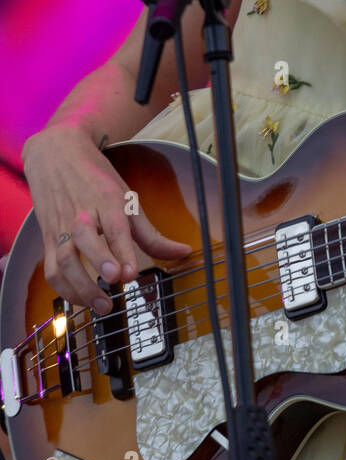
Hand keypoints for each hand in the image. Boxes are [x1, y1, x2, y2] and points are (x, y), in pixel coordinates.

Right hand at [20, 125, 190, 314]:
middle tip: (115, 280)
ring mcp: (61, 228)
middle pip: (85, 239)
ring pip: (64, 258)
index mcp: (106, 200)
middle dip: (100, 261)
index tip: (130, 273)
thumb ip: (152, 234)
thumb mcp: (128, 200)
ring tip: (103, 305)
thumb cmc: (96, 181)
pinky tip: (82, 301)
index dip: (122, 250)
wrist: (56, 155)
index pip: (115, 226)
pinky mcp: (47, 240)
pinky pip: (51, 269)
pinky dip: (64, 289)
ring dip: (81, 285)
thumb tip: (183, 252)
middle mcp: (81, 214)